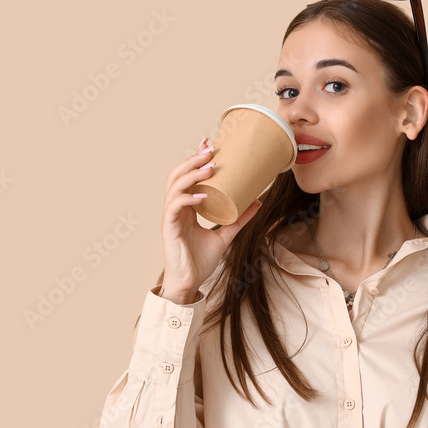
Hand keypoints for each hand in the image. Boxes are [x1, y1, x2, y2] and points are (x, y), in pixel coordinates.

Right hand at [160, 136, 262, 299]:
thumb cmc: (200, 261)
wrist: (189, 283)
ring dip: (191, 174)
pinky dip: (188, 198)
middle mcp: (175, 209)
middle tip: (211, 149)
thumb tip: (258, 202)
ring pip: (174, 187)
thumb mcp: (225, 236)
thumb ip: (238, 219)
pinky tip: (202, 195)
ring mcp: (170, 218)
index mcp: (185, 208)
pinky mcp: (169, 229)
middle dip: (192, 160)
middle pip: (177, 175)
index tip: (208, 144)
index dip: (194, 158)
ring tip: (210, 167)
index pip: (186, 176)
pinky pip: (175, 207)